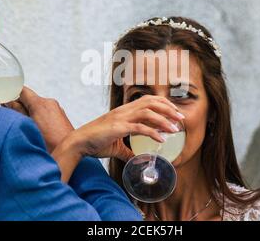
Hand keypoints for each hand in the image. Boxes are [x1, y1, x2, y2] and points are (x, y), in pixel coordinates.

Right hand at [4, 87, 73, 152]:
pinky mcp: (60, 117)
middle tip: (11, 118)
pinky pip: (45, 112)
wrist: (71, 152)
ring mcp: (57, 109)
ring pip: (37, 106)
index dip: (11, 94)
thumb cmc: (49, 145)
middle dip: (19, 106)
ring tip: (24, 127)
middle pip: (29, 99)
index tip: (3, 102)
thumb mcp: (27, 128)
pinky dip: (38, 117)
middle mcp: (50, 103)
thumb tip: (8, 102)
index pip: (22, 91)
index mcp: (40, 104)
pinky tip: (35, 130)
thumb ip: (17, 112)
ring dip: (28, 113)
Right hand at [64, 95, 184, 161]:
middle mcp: (124, 111)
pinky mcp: (118, 128)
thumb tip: (139, 158)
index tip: (175, 111)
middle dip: (169, 108)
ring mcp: (121, 118)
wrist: (79, 142)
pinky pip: (139, 128)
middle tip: (181, 118)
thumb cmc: (95, 142)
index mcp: (124, 111)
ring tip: (175, 129)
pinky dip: (153, 133)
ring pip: (148, 112)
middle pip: (151, 102)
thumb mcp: (116, 146)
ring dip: (164, 120)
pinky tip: (161, 139)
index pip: (148, 100)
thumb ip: (128, 151)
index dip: (163, 103)